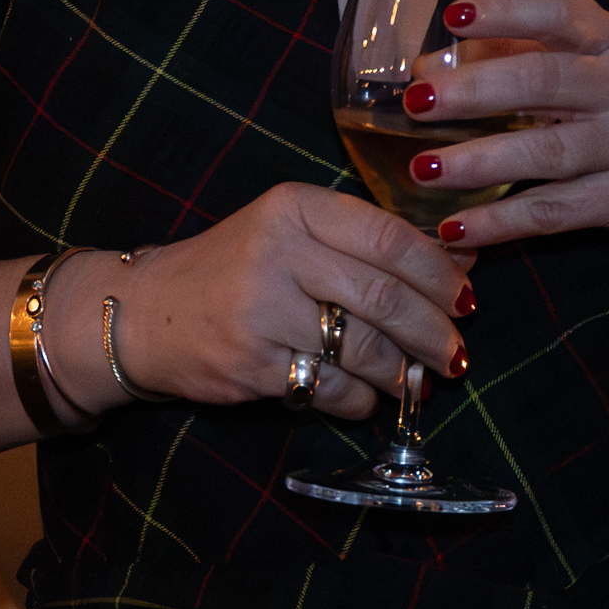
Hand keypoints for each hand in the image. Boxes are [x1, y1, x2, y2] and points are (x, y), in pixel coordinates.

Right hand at [99, 183, 472, 421]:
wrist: (142, 312)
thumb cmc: (234, 268)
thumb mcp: (294, 233)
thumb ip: (369, 243)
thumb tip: (461, 263)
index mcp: (295, 208)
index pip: (389, 237)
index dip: (439, 273)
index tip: (466, 299)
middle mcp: (278, 253)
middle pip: (384, 296)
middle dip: (432, 332)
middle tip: (456, 353)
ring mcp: (260, 311)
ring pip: (361, 348)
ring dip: (402, 373)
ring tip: (419, 382)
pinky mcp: (249, 365)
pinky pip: (327, 388)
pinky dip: (359, 400)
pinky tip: (369, 399)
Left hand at [404, 0, 608, 265]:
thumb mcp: (588, 69)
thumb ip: (514, 60)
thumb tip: (426, 69)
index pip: (561, 12)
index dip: (507, 11)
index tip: (454, 16)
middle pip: (547, 81)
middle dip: (477, 90)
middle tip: (418, 100)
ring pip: (547, 153)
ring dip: (479, 161)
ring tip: (423, 167)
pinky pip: (555, 213)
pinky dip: (501, 222)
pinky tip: (454, 228)